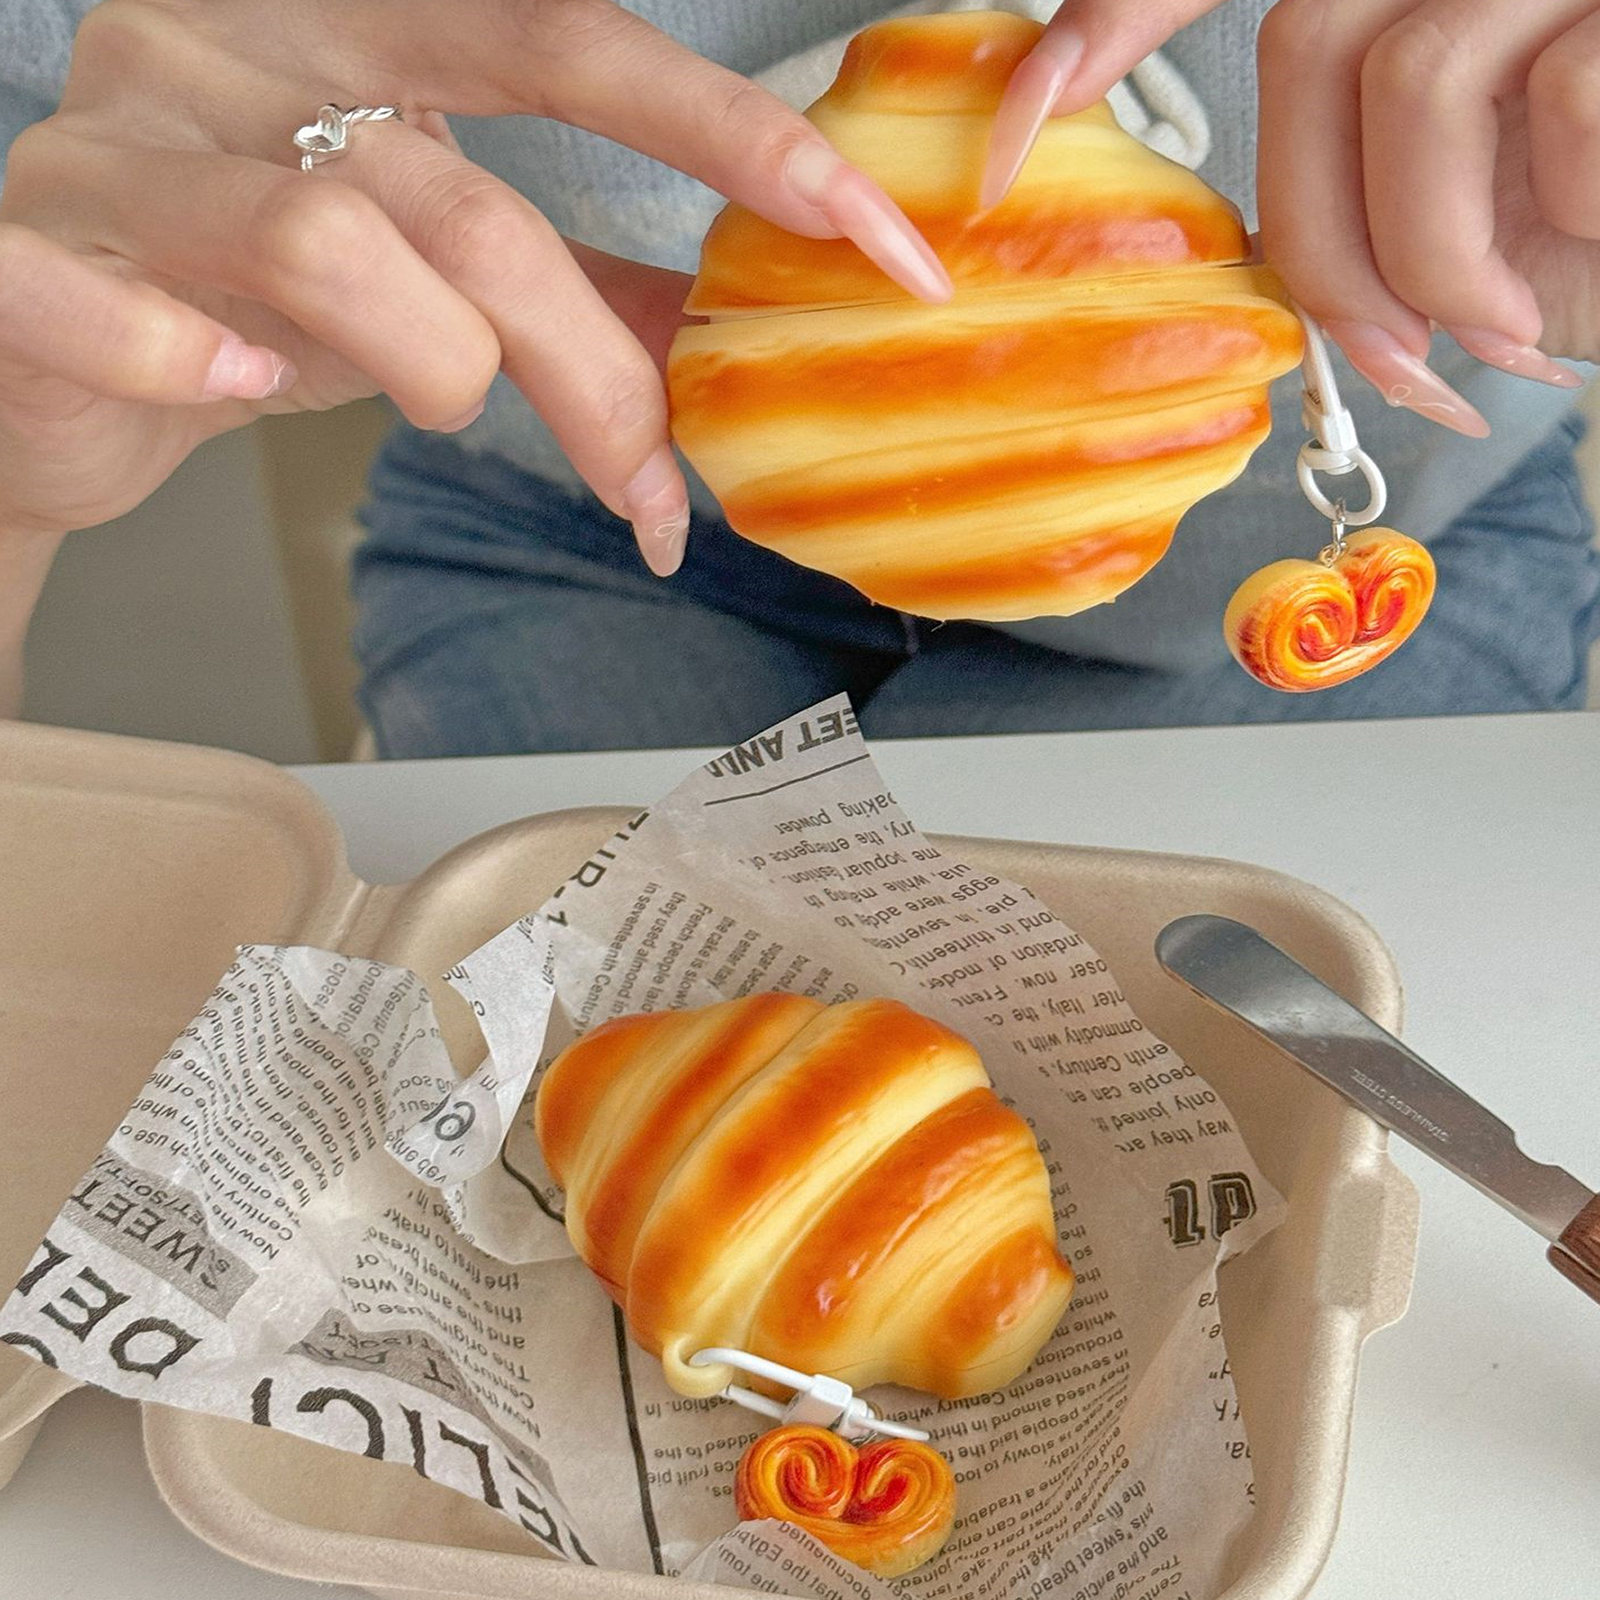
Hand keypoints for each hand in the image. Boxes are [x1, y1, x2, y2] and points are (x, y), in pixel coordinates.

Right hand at [0, 0, 950, 586]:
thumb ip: (581, 290)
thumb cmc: (268, 302)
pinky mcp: (40, 240)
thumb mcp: (445, 276)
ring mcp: (136, 138)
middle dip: (591, 372)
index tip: (879, 245)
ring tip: (423, 405)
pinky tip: (237, 390)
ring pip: (335, 241)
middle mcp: (254, 48)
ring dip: (428, 375)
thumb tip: (731, 343)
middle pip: (476, 196)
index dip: (738, 142)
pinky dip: (199, 367)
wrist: (59, 356)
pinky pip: (120, 299)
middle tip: (645, 476)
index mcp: (373, 34)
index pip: (578, 45)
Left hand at [981, 0, 1596, 437]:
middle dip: (1330, 242)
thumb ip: (1394, 187)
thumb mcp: (1502, 195)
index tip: (1008, 137)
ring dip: (1437, 251)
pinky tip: (1599, 249)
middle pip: (1312, 51)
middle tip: (1391, 360)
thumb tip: (1289, 270)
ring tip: (1497, 335)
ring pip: (1412, 81)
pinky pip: (1556, 98)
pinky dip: (1566, 211)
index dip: (1113, 23)